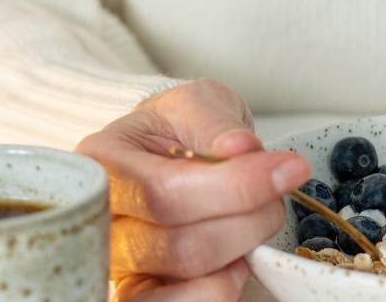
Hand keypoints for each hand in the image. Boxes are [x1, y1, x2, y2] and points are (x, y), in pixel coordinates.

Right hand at [75, 79, 310, 300]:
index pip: (163, 192)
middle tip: (279, 188)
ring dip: (243, 246)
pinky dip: (222, 287)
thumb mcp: (196, 102)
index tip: (288, 169)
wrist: (166, 149)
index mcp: (97, 164)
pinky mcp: (139, 292)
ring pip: (190, 275)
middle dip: (250, 217)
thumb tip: (242, 149)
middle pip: (181, 244)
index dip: (234, 187)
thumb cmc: (175, 127)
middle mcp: (97, 222)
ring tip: (256, 216)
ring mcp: (116, 265)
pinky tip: (235, 259)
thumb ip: (215, 122)